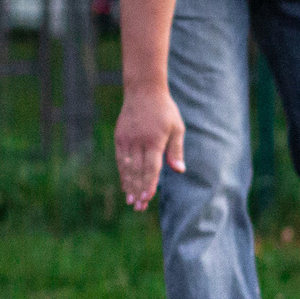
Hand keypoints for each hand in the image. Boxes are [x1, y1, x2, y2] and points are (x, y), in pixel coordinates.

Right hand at [114, 87, 185, 210]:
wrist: (143, 91)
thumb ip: (176, 150)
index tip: (147, 198)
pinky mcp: (119, 137)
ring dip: (128, 185)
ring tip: (131, 201)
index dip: (149, 183)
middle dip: (138, 190)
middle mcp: (138, 141)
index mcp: (154, 140)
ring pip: (126, 167)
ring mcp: (126, 139)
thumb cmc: (165, 110)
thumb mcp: (177, 128)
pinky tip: (125, 185)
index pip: (151, 167)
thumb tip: (180, 171)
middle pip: (137, 170)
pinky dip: (122, 173)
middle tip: (138, 207)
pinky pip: (120, 159)